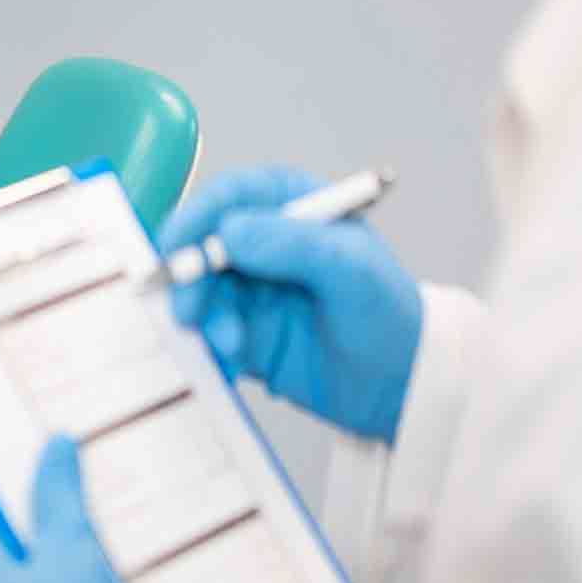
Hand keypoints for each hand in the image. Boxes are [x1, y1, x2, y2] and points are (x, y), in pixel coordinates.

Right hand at [158, 165, 422, 442]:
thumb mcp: (352, 270)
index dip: (197, 215)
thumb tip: (231, 231)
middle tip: (192, 308)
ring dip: (205, 316)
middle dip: (191, 275)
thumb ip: (294, 244)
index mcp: (294, 207)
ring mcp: (253, 290)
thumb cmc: (390, 316)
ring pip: (201, 291)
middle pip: (202, 243)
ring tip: (233, 342)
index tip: (178, 245)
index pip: (231, 196)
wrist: (403, 386)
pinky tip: (234, 358)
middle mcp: (266, 243)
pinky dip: (210, 343)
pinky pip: (208, 331)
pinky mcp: (245, 332)